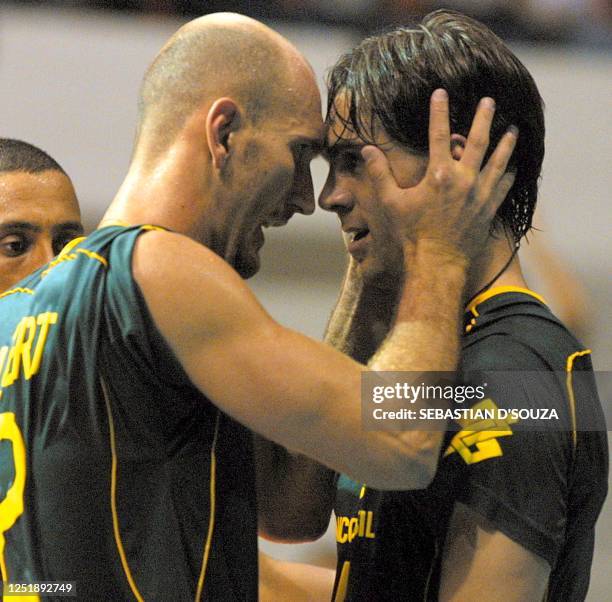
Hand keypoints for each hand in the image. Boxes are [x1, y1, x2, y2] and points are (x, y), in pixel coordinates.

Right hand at [361, 89, 516, 262]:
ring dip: (505, 143)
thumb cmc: (411, 234)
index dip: (439, 111)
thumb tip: (367, 150)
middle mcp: (463, 180)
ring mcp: (479, 195)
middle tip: (489, 101)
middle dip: (483, 118)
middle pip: (477, 141)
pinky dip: (509, 174)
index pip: (438, 134)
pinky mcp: (488, 210)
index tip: (441, 93)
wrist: (436, 263)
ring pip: (498, 161)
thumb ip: (380, 174)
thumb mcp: (390, 203)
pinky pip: (503, 187)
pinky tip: (514, 167)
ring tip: (513, 129)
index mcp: (439, 174)